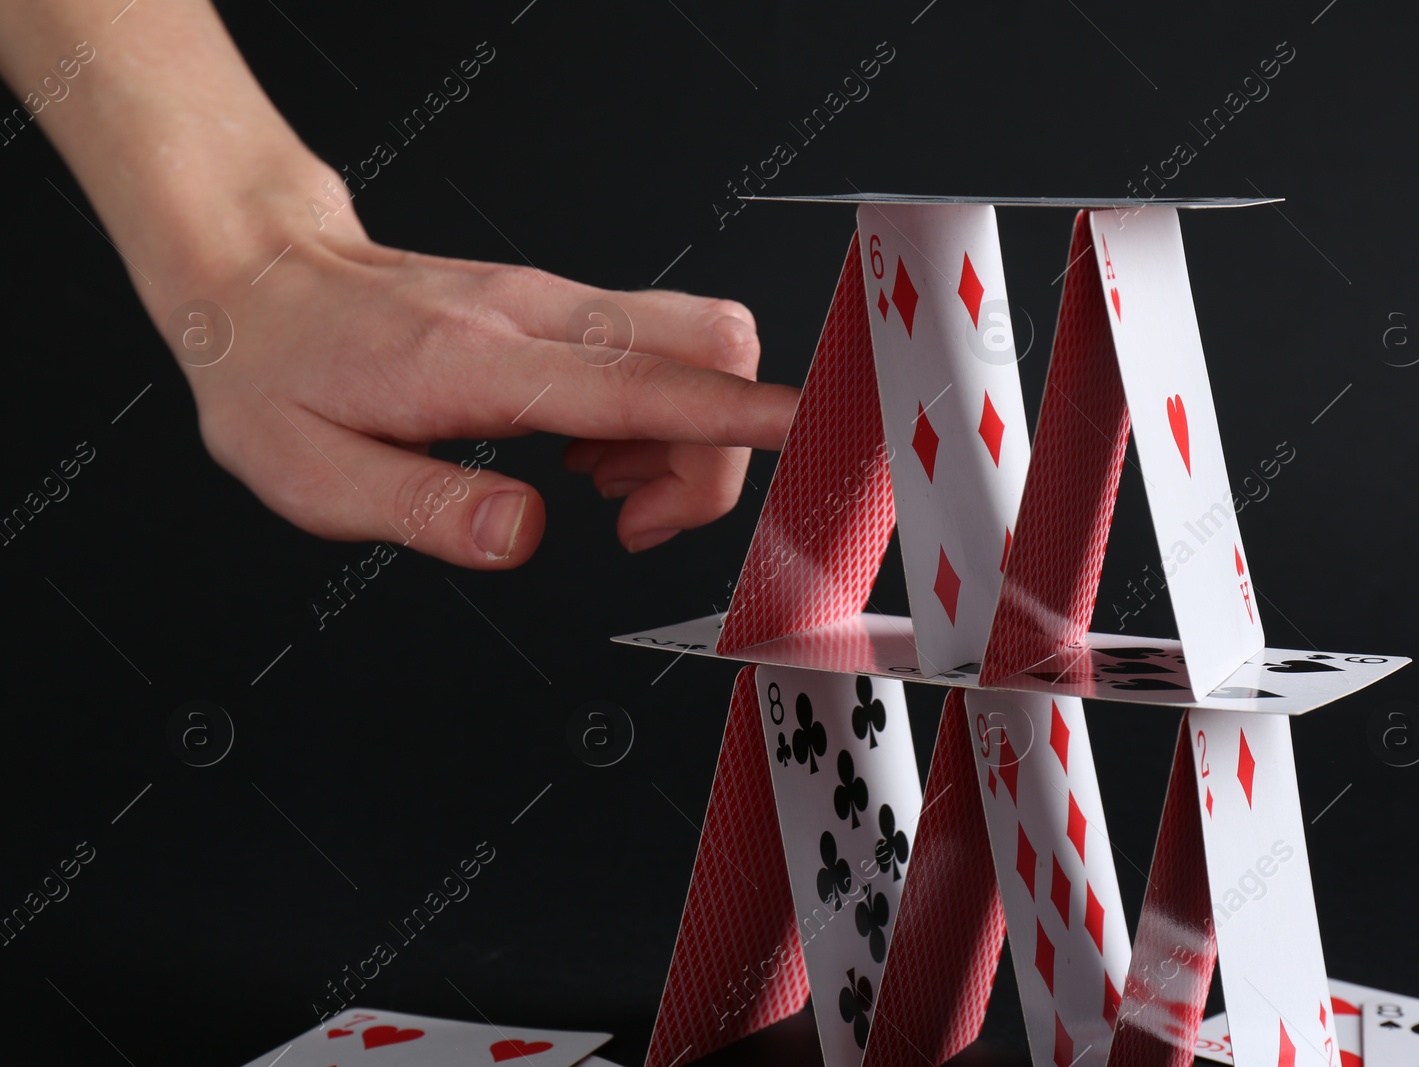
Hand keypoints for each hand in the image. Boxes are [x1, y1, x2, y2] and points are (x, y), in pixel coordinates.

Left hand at [175, 203, 795, 568]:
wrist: (257, 278)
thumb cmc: (277, 374)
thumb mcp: (310, 475)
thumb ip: (425, 509)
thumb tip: (523, 539)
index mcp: (484, 363)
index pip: (651, 382)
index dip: (748, 418)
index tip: (821, 437)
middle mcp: (539, 318)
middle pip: (710, 352)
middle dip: (719, 451)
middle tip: (639, 520)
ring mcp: (556, 305)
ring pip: (699, 350)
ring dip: (688, 440)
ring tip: (607, 495)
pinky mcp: (561, 311)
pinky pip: (659, 353)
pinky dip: (658, 417)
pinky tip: (591, 458)